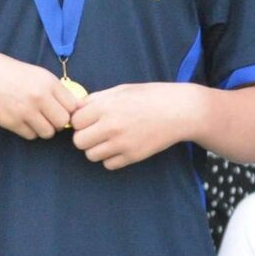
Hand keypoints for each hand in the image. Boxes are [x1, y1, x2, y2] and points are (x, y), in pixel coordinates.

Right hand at [0, 49, 80, 140]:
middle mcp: (39, 96)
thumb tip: (67, 107)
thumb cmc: (2, 71)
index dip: (66, 109)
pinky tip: (17, 120)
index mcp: (47, 81)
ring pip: (48, 132)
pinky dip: (27, 131)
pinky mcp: (12, 122)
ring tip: (30, 119)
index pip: (72, 105)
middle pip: (63, 121)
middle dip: (55, 122)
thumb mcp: (31, 72)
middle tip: (44, 116)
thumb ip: (49, 88)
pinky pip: (31, 135)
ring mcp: (26, 110)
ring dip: (42, 129)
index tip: (56, 109)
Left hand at [69, 82, 200, 169]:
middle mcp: (111, 126)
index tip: (88, 119)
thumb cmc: (149, 97)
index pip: (74, 121)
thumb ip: (94, 100)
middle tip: (96, 131)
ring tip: (108, 140)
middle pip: (78, 141)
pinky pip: (109, 164)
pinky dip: (111, 158)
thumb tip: (74, 109)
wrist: (180, 110)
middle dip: (84, 137)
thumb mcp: (119, 91)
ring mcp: (122, 143)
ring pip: (91, 155)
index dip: (79, 121)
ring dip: (96, 149)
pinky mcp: (134, 156)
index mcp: (105, 107)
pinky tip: (120, 148)